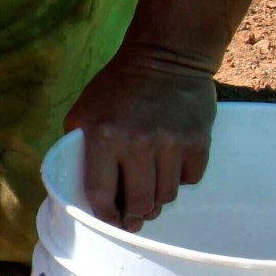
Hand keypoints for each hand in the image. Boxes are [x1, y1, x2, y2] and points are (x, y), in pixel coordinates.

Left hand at [67, 49, 216, 231]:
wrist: (166, 56)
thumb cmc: (118, 86)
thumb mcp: (84, 110)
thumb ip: (78, 146)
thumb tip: (83, 187)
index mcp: (102, 137)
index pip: (101, 194)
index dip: (106, 215)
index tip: (111, 219)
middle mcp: (137, 143)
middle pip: (139, 203)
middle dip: (135, 215)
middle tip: (135, 215)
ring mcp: (170, 144)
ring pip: (166, 196)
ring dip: (158, 198)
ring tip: (152, 188)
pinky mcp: (197, 142)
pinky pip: (189, 180)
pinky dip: (180, 179)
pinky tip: (171, 164)